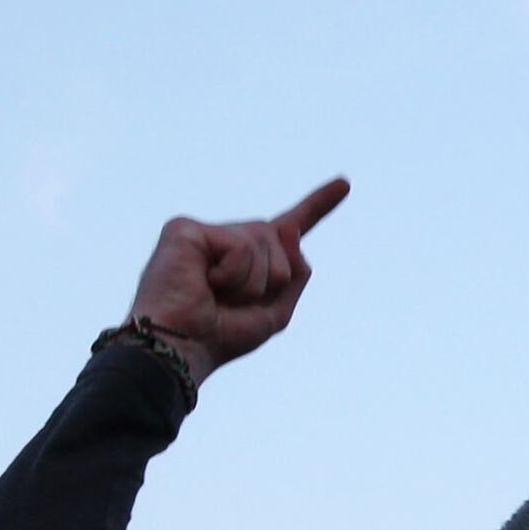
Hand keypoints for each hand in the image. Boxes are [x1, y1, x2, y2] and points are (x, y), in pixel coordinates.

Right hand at [124, 179, 347, 381]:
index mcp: (250, 258)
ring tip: (217, 293)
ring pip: (265, 244)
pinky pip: (241, 247)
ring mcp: (206, 231)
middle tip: (232, 302)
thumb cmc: (221, 334)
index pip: (289, 226)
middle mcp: (228, 239)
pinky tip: (206, 282)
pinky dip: (234, 274)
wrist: (182, 345)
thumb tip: (289, 229)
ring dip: (253, 282)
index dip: (318, 205)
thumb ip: (295, 272)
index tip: (345, 184)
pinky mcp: (186, 228)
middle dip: (272, 280)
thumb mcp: (276, 311)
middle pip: (282, 242)